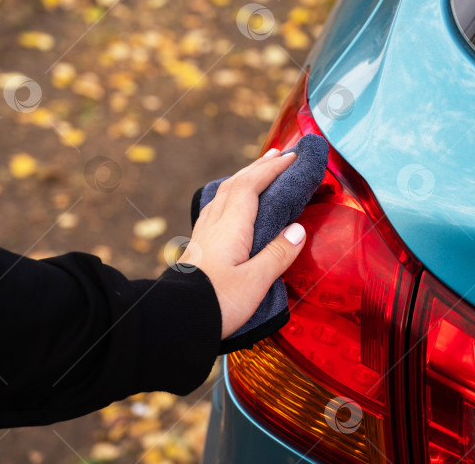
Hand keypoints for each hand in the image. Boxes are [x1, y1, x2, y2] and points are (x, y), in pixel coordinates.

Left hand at [178, 148, 306, 339]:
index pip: (251, 186)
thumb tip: (298, 230)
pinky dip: (231, 196)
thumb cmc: (216, 304)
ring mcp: (204, 235)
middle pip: (236, 184)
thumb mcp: (255, 282)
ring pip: (224, 195)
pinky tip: (231, 205)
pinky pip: (217, 209)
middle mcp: (215, 225)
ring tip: (259, 172)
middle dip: (259, 167)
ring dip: (244, 178)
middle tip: (279, 155)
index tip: (292, 157)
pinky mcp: (199, 247)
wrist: (177, 321)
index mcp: (231, 228)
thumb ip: (277, 255)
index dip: (272, 169)